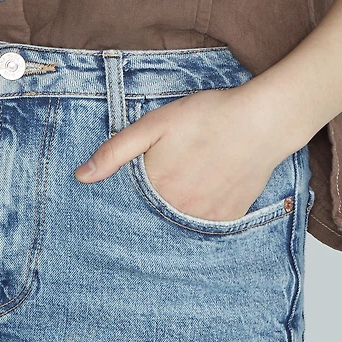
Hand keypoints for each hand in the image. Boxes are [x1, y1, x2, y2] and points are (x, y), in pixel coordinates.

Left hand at [73, 83, 302, 221]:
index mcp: (157, 191)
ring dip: (178, 209)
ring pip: (180, 222)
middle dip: (153, 204)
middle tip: (169, 176)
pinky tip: (208, 187)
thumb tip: (81, 177)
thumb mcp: (153, 125)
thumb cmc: (207, 117)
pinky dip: (202, 211)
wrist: (261, 121)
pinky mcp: (231, 218)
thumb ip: (115, 152)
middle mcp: (180, 213)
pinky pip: (207, 224)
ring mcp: (207, 219)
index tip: (133, 187)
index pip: (130, 206)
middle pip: (155, 217)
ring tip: (188, 181)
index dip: (129, 197)